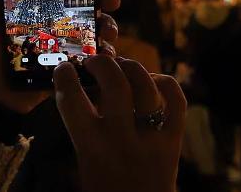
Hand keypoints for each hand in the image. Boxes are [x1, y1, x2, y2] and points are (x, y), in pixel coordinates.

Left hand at [0, 0, 120, 113]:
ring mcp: (67, 46)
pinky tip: (107, 53)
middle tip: (110, 1)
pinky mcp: (72, 68)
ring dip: (108, 26)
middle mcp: (57, 25)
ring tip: (108, 32)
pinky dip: (105, 54)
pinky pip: (94, 58)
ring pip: (96, 30)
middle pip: (89, 6)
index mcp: (40, 11)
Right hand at [54, 56, 185, 191]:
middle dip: (101, 63)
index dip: (65, 78)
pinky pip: (176, 100)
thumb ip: (83, 130)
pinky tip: (151, 81)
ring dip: (130, 67)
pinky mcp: (175, 141)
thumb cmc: (104, 190)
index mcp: (92, 149)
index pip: (72, 102)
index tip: (64, 69)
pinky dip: (164, 83)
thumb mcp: (84, 163)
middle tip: (93, 62)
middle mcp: (122, 139)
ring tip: (120, 65)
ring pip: (146, 85)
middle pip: (114, 83)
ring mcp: (152, 138)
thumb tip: (84, 90)